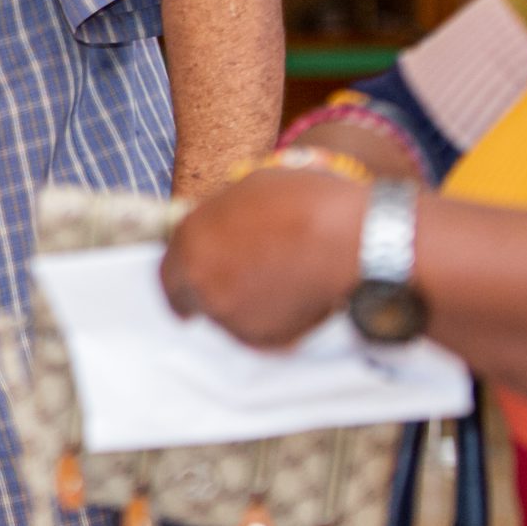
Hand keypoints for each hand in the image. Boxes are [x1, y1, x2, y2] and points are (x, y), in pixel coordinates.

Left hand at [159, 166, 366, 348]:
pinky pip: (258, 333)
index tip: (194, 279)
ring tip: (279, 282)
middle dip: (210, 292)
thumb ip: (221, 215)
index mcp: (191, 240)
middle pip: (192, 298)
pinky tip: (295, 298)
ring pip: (226, 316)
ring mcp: (229, 313)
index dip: (185, 273)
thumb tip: (218, 227)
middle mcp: (201, 280)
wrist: (357, 239)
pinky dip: (271, 322)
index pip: (168, 271)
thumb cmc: (309, 202)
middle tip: (239, 285)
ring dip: (242, 306)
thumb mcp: (250, 188)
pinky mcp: (261, 338)